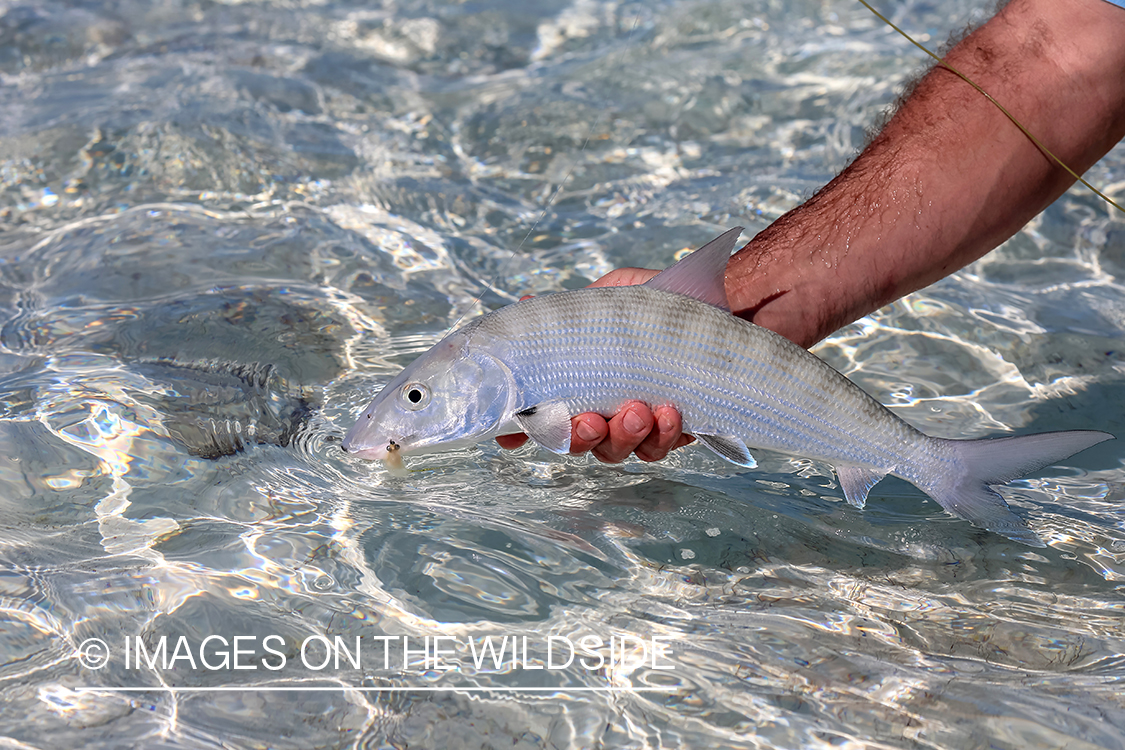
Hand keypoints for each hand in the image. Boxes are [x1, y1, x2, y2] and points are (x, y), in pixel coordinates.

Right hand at [495, 268, 694, 461]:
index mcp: (584, 379)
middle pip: (577, 442)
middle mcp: (606, 407)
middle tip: (590, 420)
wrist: (730, 302)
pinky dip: (663, 435)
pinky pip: (660, 447)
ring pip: (616, 451)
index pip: (545, 412)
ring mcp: (641, 423)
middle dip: (579, 436)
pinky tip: (669, 413)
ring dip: (622, 437)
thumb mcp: (614, 295)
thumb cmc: (666, 301)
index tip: (510, 436)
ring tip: (638, 412)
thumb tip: (525, 305)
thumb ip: (572, 311)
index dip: (524, 429)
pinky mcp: (678, 430)